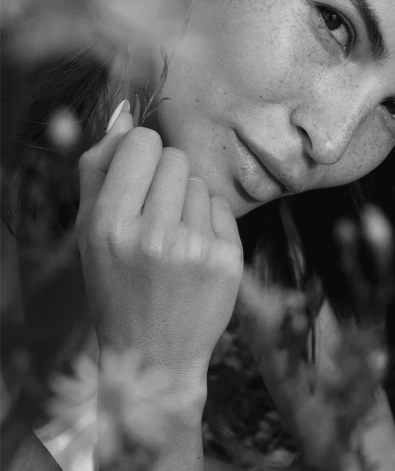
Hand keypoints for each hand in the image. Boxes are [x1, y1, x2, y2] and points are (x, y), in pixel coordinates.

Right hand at [75, 102, 242, 396]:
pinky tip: (196, 252)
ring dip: (188, 202)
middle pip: (175, 157)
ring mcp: (194, 248)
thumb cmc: (116, 285)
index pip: (142, 142)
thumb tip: (124, 115)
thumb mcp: (90, 231)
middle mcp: (152, 235)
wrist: (153, 355)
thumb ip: (100, 168)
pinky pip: (221, 207)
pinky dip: (209, 222)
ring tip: (173, 240)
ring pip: (200, 182)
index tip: (139, 176)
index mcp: (108, 224)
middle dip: (166, 178)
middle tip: (155, 215)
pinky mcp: (227, 259)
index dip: (141, 154)